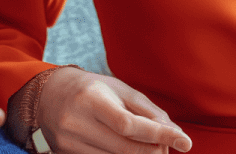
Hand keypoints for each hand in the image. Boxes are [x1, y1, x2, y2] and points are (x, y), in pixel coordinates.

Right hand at [36, 68, 191, 153]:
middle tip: (166, 145)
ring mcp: (69, 143)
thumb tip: (175, 132)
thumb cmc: (91, 88)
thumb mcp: (119, 89)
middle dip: (154, 150)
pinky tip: (129, 150)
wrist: (49, 95)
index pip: (129, 125)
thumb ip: (147, 110)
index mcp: (91, 98)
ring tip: (149, 147)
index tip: (186, 142)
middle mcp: (76, 122)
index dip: (159, 135)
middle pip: (126, 149)